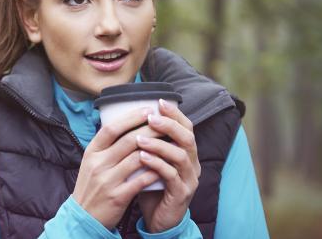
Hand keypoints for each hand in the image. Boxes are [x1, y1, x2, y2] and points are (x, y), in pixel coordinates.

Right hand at [72, 107, 160, 229]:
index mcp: (91, 152)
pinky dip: (154, 171)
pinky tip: (164, 166)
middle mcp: (98, 164)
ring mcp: (107, 181)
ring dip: (156, 149)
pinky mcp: (117, 196)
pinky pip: (141, 180)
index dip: (131, 117)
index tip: (148, 110)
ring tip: (169, 142)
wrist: (83, 216)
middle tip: (165, 123)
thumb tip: (126, 123)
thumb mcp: (91, 162)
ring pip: (137, 159)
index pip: (111, 128)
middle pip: (128, 140)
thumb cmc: (91, 185)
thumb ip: (106, 145)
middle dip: (150, 129)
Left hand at [136, 99, 200, 232]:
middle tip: (150, 117)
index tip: (158, 101)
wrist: (159, 220)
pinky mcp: (181, 194)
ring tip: (139, 139)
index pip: (187, 127)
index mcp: (186, 153)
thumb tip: (129, 118)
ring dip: (159, 144)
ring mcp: (189, 179)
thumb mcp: (151, 161)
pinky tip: (142, 158)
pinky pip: (171, 175)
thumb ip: (148, 142)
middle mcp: (192, 163)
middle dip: (169, 125)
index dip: (175, 113)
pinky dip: (157, 164)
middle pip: (188, 137)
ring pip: (180, 155)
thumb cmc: (152, 186)